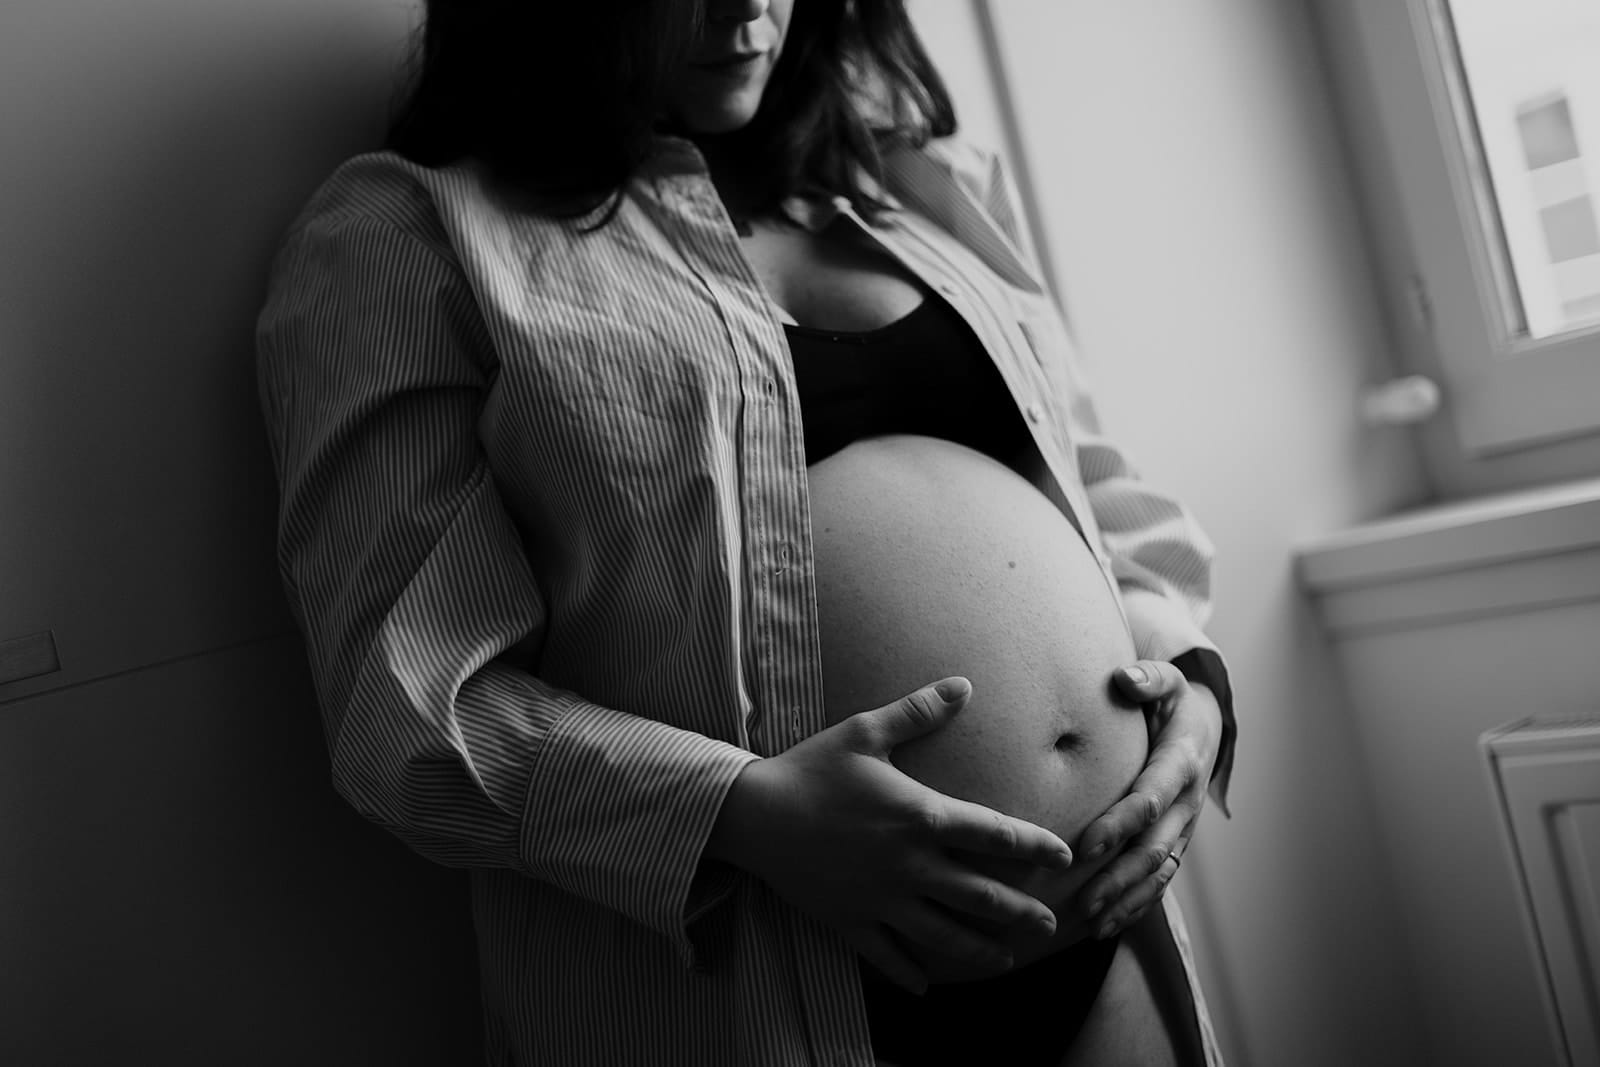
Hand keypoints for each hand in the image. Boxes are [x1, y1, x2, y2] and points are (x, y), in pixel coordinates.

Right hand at [709, 677, 1073, 994]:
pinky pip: (888, 957)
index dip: (1036, 846)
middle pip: (982, 896)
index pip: (996, 836)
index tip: (1062, 855)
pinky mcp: (851, 922)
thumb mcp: (865, 731)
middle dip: (1022, 913)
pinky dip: (910, 974)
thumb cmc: (811, 768)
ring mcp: (882, 899)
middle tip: (1049, 924)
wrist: (753, 813)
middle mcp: (910, 865)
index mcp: (921, 816)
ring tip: (1006, 959)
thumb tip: (964, 685)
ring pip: (945, 936)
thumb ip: (918, 712)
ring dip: (982, 951)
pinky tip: (926, 987)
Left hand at [1069, 659, 1220, 939]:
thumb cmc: (1172, 700)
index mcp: (1182, 762)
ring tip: (1091, 923)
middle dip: (1119, 877)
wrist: (1206, 724)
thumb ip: (1148, 679)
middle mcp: (1187, 801)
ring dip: (1126, 899)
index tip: (1087, 845)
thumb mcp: (1167, 681)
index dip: (1120, 824)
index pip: (1150, 798)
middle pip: (1154, 847)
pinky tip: (1107, 925)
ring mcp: (1184, 826)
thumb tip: (1125, 679)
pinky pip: (1161, 880)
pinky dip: (1137, 904)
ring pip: (1159, 873)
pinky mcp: (1177, 842)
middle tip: (1082, 900)